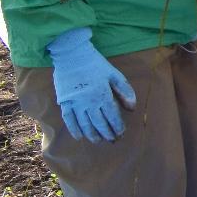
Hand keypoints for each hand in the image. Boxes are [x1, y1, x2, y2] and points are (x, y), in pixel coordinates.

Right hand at [47, 27, 135, 142]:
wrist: (71, 55)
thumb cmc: (95, 65)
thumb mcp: (114, 75)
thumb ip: (125, 91)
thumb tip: (132, 109)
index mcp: (103, 95)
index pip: (112, 117)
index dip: (118, 127)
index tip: (121, 133)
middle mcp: (89, 102)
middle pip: (99, 123)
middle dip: (107, 134)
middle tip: (113, 140)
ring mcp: (75, 104)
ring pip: (85, 125)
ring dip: (92, 135)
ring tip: (99, 141)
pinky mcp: (64, 102)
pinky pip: (69, 120)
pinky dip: (74, 130)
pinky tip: (79, 137)